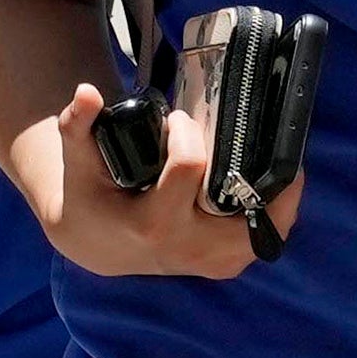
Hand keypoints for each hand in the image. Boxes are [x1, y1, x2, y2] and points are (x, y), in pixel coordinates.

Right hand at [17, 81, 260, 280]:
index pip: (190, 167)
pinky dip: (276, 207)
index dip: (186, 133)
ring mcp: (211, 263)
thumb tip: (87, 91)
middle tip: (247, 128)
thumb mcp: (78, 162)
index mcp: (152, 224)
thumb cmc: (91, 197)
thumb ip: (78, 125)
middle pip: (247, 203)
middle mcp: (188, 249)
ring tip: (276, 152)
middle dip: (254, 163)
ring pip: (268, 225)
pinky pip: (266, 235)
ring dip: (279, 189)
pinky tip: (273, 179)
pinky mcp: (225, 265)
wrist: (99, 244)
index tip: (177, 119)